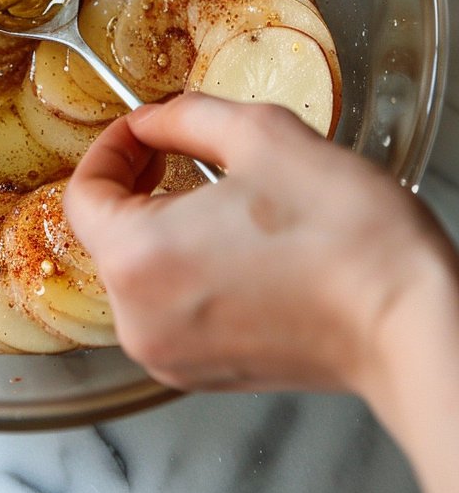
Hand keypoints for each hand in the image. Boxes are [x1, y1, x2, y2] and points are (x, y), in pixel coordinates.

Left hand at [63, 94, 451, 397]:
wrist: (409, 322)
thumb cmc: (344, 235)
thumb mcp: (261, 135)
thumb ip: (186, 118)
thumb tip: (152, 121)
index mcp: (137, 256)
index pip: (84, 193)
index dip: (111, 150)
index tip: (143, 132)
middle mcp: (139, 318)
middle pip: (109, 234)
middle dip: (140, 187)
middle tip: (184, 156)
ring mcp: (170, 354)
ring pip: (142, 272)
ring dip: (168, 228)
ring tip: (225, 203)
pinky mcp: (204, 374)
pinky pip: (171, 308)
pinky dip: (190, 271)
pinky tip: (240, 248)